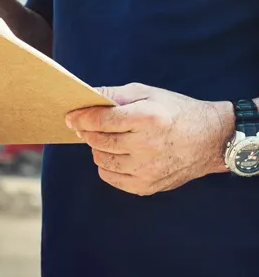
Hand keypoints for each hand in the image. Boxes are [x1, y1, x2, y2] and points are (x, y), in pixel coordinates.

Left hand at [65, 83, 233, 196]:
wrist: (210, 139)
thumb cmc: (174, 110)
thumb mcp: (147, 93)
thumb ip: (114, 94)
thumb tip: (85, 98)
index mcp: (147, 118)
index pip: (102, 120)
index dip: (81, 117)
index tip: (70, 117)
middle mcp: (147, 145)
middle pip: (99, 141)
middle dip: (87, 131)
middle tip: (85, 126)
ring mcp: (147, 169)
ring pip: (102, 160)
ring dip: (97, 148)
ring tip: (106, 138)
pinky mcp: (148, 187)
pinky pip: (112, 177)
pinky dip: (107, 165)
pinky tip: (116, 154)